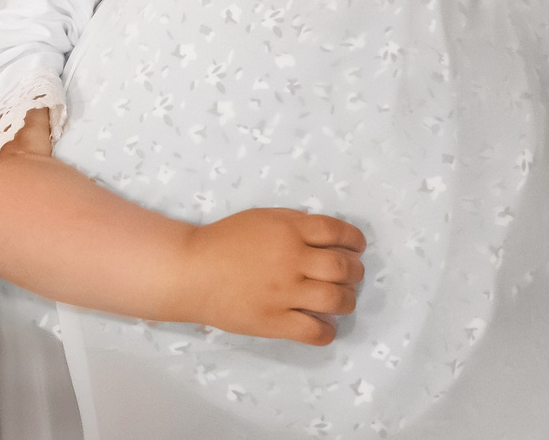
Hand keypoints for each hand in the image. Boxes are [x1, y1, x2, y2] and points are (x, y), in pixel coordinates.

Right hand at [170, 210, 365, 344]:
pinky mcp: (275, 322)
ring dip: (347, 300)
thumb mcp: (262, 218)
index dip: (355, 241)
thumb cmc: (224, 241)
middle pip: (344, 268)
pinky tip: (322, 324)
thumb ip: (294, 224)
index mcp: (289, 230)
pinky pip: (316, 331)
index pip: (338, 232)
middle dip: (355, 272)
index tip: (356, 248)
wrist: (191, 271)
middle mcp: (292, 260)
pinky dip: (327, 330)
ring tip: (340, 300)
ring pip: (337, 300)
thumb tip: (327, 238)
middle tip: (350, 275)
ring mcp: (285, 293)